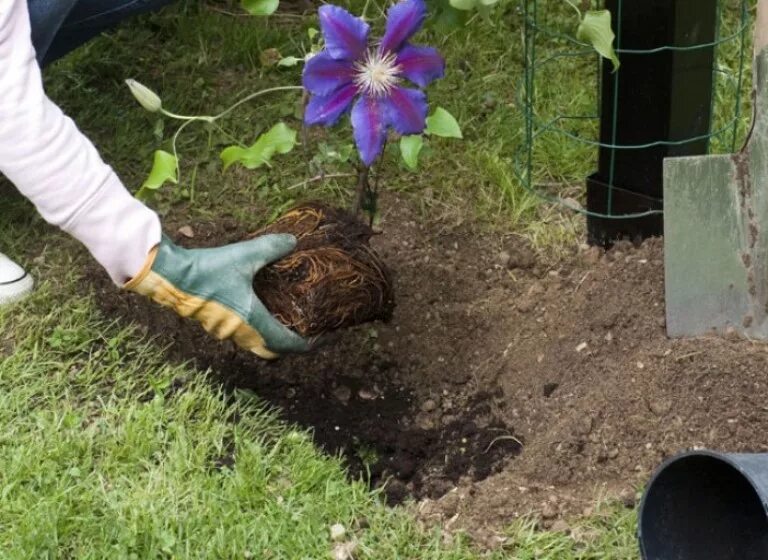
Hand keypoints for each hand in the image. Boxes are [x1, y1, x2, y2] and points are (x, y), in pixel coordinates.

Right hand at [125, 234, 308, 358]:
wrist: (169, 276)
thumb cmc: (207, 270)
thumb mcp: (243, 256)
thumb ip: (270, 248)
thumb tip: (292, 241)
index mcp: (252, 321)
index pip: (285, 344)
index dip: (305, 344)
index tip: (319, 340)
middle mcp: (240, 332)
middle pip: (270, 351)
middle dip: (288, 345)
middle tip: (303, 332)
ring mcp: (224, 330)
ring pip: (255, 344)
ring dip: (271, 338)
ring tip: (285, 320)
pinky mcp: (213, 323)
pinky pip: (241, 335)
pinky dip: (255, 330)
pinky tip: (258, 310)